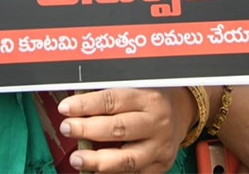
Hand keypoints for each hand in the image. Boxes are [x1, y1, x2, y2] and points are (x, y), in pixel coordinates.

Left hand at [58, 87, 192, 172]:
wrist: (182, 111)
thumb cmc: (151, 95)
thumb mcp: (136, 84)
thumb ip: (109, 92)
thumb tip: (77, 101)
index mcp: (147, 97)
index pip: (111, 101)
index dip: (85, 105)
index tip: (66, 108)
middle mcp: (156, 122)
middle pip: (118, 129)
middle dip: (87, 130)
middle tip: (66, 128)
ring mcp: (159, 148)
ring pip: (126, 159)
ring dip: (97, 161)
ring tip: (77, 159)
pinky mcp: (160, 166)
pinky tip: (95, 172)